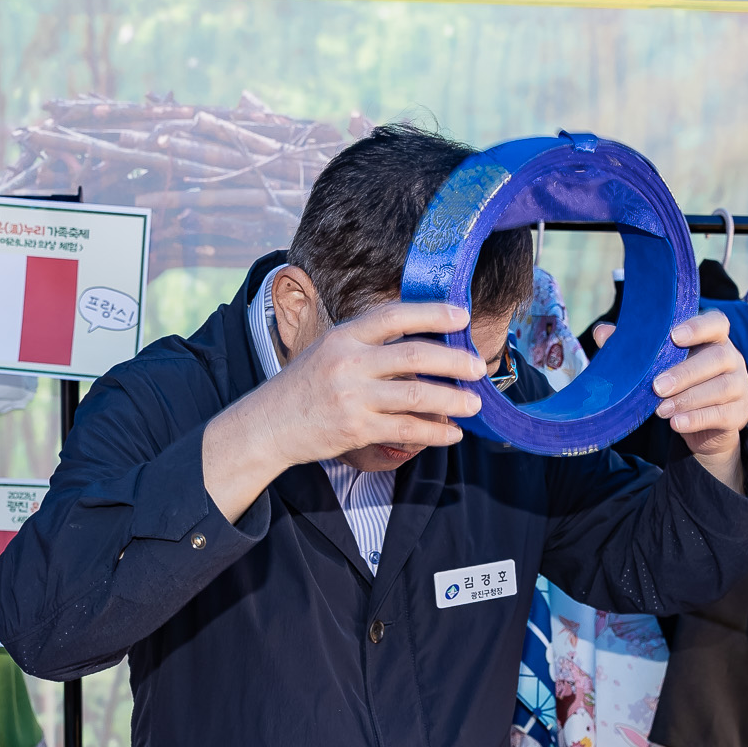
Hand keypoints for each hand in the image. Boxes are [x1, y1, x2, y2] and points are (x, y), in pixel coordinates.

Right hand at [202, 299, 483, 518]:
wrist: (268, 425)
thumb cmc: (305, 386)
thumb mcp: (329, 351)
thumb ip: (368, 345)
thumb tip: (422, 346)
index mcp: (344, 337)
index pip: (393, 316)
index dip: (431, 313)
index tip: (461, 316)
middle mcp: (348, 363)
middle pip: (413, 356)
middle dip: (453, 361)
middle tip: (479, 367)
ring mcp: (352, 397)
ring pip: (416, 396)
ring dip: (452, 400)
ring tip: (473, 403)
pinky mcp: (355, 428)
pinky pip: (407, 429)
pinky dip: (435, 432)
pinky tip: (451, 433)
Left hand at [599, 315, 747, 490]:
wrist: (704, 427)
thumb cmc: (679, 385)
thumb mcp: (658, 365)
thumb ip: (634, 348)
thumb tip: (602, 332)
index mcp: (713, 339)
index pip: (716, 323)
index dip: (698, 327)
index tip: (674, 336)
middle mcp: (732, 358)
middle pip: (718, 358)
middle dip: (686, 372)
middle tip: (657, 386)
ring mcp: (740, 386)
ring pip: (721, 387)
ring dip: (688, 398)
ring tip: (660, 410)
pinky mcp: (739, 413)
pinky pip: (722, 414)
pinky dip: (697, 419)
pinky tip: (676, 423)